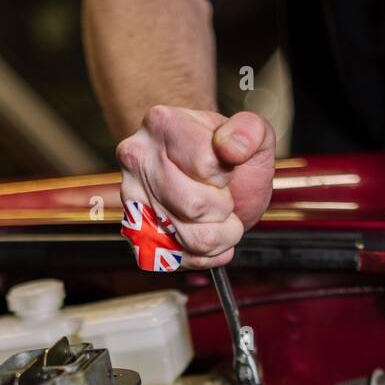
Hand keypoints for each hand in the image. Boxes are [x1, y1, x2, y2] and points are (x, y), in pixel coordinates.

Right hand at [117, 106, 275, 268]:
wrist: (203, 172)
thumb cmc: (224, 153)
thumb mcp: (251, 133)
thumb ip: (250, 131)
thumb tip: (232, 148)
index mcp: (162, 124)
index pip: (205, 166)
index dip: (226, 174)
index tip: (223, 167)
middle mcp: (138, 160)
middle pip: (195, 207)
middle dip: (223, 207)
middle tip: (220, 195)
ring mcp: (133, 200)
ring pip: (191, 239)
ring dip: (220, 235)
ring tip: (217, 216)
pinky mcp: (135, 234)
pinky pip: (178, 260)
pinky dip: (205, 255)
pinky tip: (207, 234)